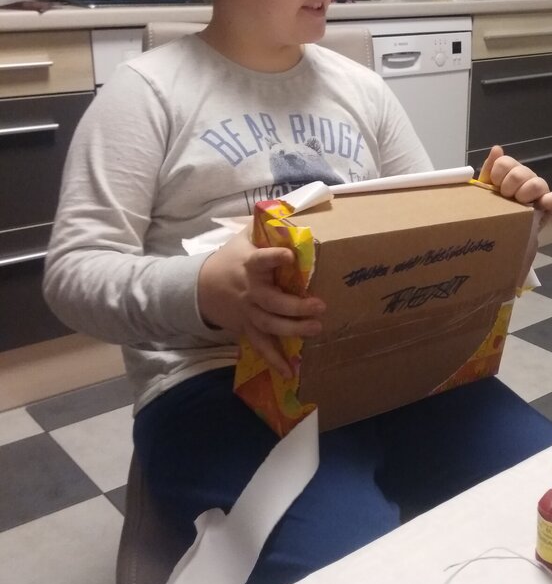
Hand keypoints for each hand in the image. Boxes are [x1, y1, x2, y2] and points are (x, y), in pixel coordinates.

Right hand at [197, 225, 325, 376]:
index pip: (261, 260)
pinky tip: (290, 373)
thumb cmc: (230, 259)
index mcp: (249, 265)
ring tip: (316, 328)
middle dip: (295, 306)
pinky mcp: (247, 328)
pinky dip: (275, 361)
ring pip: (270, 325)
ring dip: (293, 329)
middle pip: (272, 302)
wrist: (199, 287)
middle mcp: (250, 291)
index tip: (289, 256)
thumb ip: (266, 227)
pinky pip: (261, 347)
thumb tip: (290, 210)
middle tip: (319, 305)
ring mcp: (248, 313)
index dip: (274, 258)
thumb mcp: (244, 238)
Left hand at [479, 145, 551, 221]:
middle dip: (509, 186)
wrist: (501, 235)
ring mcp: (540, 192)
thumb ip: (489, 170)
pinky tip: (541, 204)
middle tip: (505, 197)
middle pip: (520, 172)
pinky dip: (550, 200)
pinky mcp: (549, 207)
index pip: (506, 162)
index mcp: (511, 172)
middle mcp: (527, 178)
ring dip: (525, 193)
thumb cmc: (493, 209)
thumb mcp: (485, 191)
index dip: (497, 174)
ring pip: (536, 183)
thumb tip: (497, 148)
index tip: (494, 186)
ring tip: (519, 203)